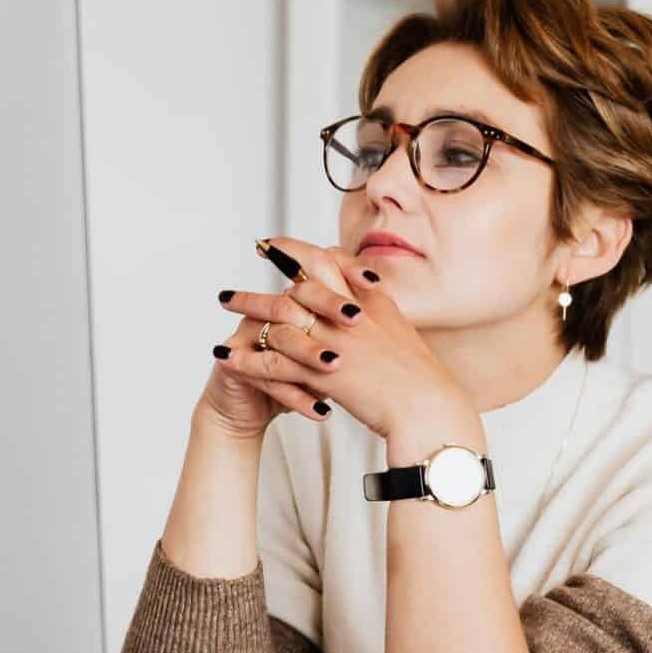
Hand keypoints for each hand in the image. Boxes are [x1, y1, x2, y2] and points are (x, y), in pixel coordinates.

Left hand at [205, 237, 465, 441]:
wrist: (427, 408)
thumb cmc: (419, 380)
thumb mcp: (398, 332)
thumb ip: (376, 311)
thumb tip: (364, 297)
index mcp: (369, 299)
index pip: (328, 259)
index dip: (296, 249)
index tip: (273, 244)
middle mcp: (349, 312)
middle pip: (297, 280)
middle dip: (263, 273)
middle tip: (245, 269)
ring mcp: (334, 339)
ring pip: (279, 315)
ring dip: (248, 307)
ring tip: (224, 304)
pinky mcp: (322, 371)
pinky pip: (273, 360)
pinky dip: (247, 358)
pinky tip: (227, 358)